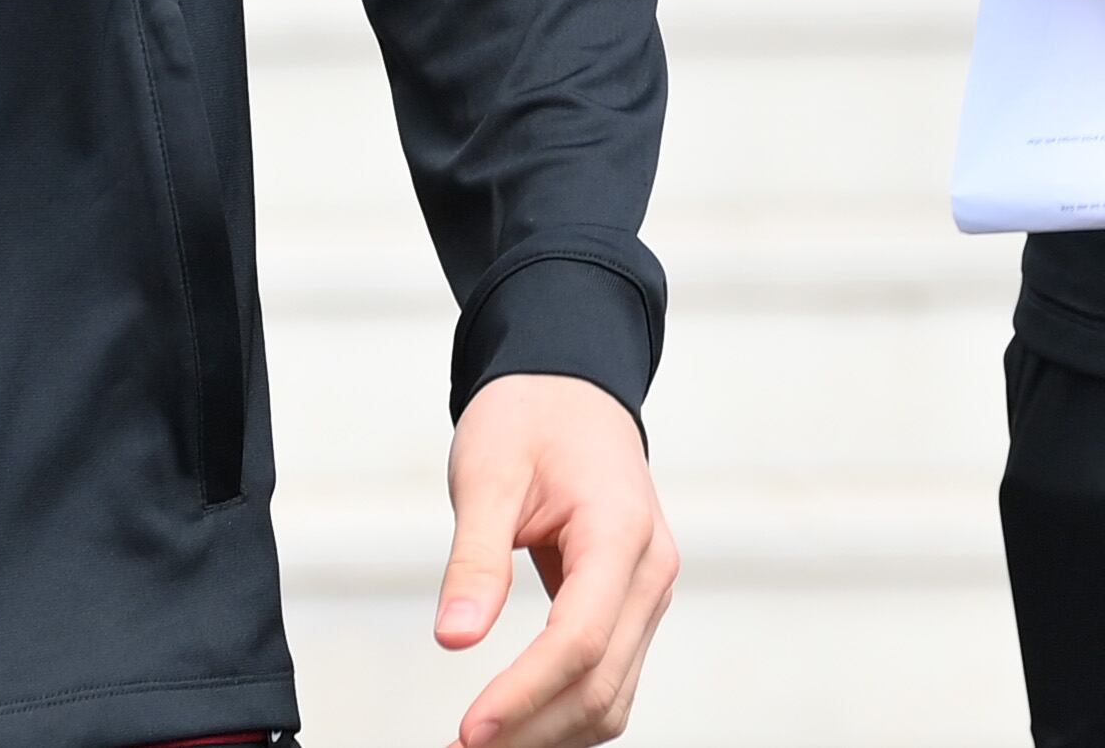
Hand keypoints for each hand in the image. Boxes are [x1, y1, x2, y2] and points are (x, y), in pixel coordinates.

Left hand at [435, 373, 675, 747]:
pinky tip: (514, 724)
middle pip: (600, 684)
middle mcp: (649, 571)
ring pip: (611, 696)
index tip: (469, 728)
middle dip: (531, 730)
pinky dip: (563, 712)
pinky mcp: (630, 607)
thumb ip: (475, 557)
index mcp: (620, 531)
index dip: (524, 692)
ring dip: (548, 733)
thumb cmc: (530, 417)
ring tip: (478, 745)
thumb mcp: (487, 472)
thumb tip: (455, 636)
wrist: (569, 391)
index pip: (579, 639)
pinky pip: (608, 679)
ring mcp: (646, 593)